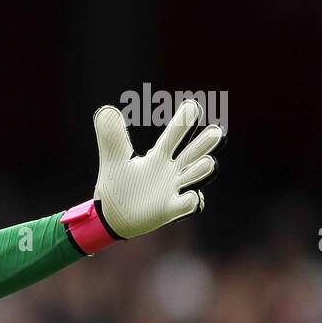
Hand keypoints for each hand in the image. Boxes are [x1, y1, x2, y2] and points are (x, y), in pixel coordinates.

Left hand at [92, 98, 223, 238]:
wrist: (110, 216)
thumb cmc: (117, 186)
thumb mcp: (113, 159)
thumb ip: (112, 137)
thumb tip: (105, 110)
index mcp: (158, 157)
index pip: (172, 137)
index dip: (182, 122)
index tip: (192, 106)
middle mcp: (170, 171)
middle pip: (191, 154)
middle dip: (203, 144)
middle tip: (216, 132)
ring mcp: (172, 190)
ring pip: (193, 177)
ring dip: (201, 170)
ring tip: (209, 162)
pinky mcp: (170, 209)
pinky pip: (185, 205)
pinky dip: (191, 201)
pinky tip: (192, 196)